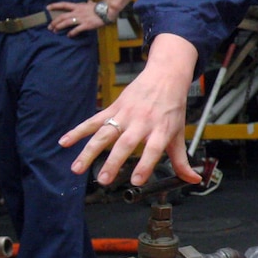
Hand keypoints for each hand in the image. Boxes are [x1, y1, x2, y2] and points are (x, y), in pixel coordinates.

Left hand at [47, 1, 99, 36]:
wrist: (107, 11)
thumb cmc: (100, 8)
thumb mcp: (91, 4)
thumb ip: (88, 3)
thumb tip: (89, 1)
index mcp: (78, 6)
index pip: (63, 5)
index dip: (55, 6)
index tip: (47, 8)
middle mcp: (77, 12)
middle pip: (62, 16)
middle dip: (54, 21)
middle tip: (49, 27)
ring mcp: (81, 19)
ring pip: (67, 22)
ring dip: (59, 27)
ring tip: (55, 31)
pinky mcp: (86, 25)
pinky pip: (77, 29)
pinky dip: (72, 33)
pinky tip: (69, 35)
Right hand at [59, 33, 200, 186]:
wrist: (165, 77)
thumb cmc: (172, 109)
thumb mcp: (178, 134)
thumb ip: (182, 160)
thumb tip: (194, 181)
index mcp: (160, 130)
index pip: (153, 150)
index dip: (145, 165)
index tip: (136, 181)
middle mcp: (142, 123)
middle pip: (125, 144)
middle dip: (113, 163)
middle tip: (104, 180)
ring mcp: (125, 115)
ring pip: (104, 134)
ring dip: (89, 152)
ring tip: (78, 169)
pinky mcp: (113, 108)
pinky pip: (93, 121)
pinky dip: (77, 131)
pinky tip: (64, 142)